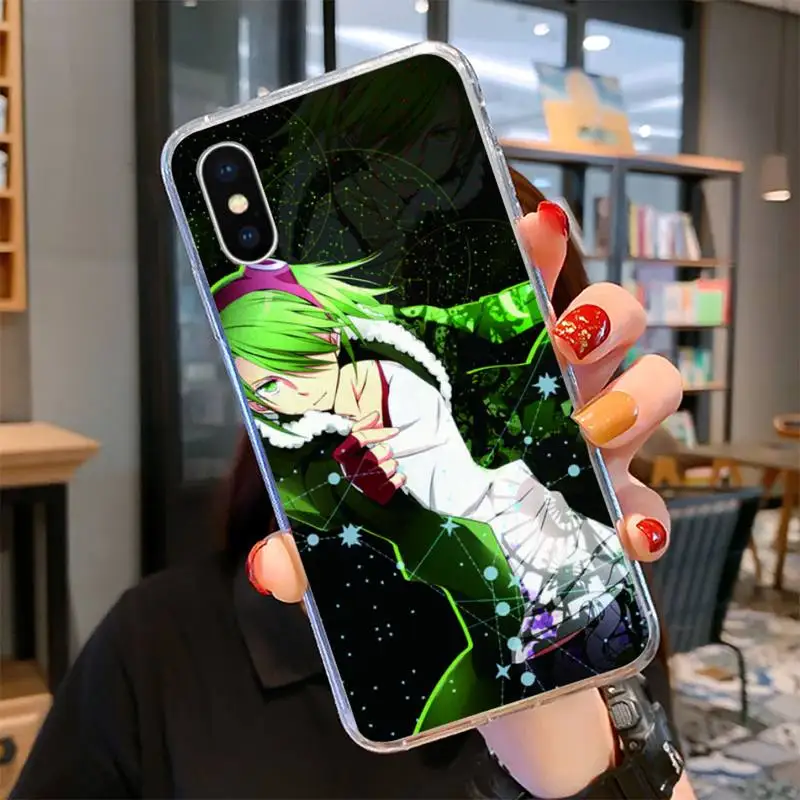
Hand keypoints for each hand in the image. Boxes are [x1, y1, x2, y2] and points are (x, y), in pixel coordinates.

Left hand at [246, 201, 684, 797]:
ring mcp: (593, 447)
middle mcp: (551, 395)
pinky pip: (658, 493)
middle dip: (600, 310)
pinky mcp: (620, 508)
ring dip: (632, 394)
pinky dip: (650, 506)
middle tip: (562, 337)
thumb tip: (266, 567)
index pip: (521, 288)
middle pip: (607, 316)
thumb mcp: (362, 529)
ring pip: (652, 381)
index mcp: (490, 374)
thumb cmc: (424, 540)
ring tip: (588, 428)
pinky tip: (625, 527)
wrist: (484, 622)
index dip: (534, 247)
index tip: (532, 224)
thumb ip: (315, 543)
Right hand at [332, 411, 404, 504]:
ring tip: (392, 464)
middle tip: (388, 451)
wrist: (347, 492)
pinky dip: (399, 478)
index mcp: (342, 455)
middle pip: (370, 458)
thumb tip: (376, 415)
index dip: (378, 433)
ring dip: (391, 465)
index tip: (394, 431)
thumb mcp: (353, 442)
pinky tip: (399, 475)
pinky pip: (391, 486)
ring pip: (381, 472)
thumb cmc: (353, 462)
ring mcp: (362, 485)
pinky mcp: (374, 496)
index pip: (358, 439)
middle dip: (384, 452)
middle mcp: (350, 470)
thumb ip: (362, 427)